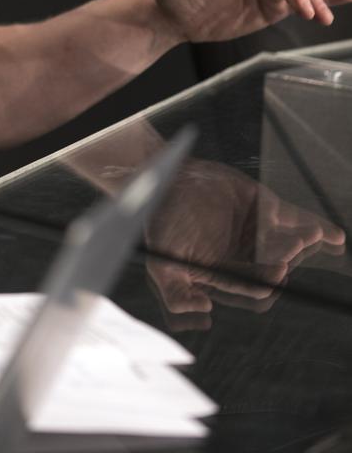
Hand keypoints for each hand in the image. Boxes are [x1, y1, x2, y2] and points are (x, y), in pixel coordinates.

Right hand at [145, 160, 345, 331]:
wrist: (162, 179)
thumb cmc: (159, 224)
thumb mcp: (160, 263)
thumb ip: (175, 294)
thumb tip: (204, 314)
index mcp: (222, 275)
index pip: (251, 287)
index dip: (266, 282)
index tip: (277, 272)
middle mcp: (242, 257)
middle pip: (273, 266)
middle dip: (284, 261)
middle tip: (287, 254)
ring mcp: (255, 232)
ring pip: (285, 244)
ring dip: (300, 244)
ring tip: (310, 237)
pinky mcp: (262, 208)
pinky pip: (292, 219)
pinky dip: (313, 226)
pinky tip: (333, 236)